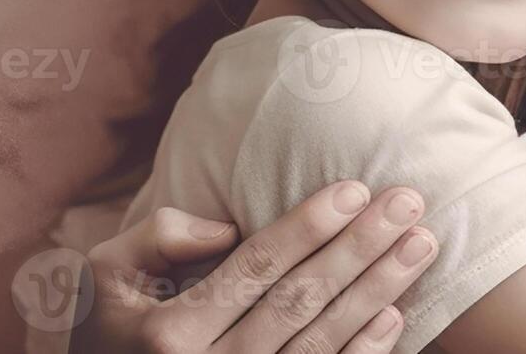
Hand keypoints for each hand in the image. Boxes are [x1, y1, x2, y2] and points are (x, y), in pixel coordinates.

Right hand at [72, 181, 438, 353]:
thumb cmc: (109, 327)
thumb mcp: (106, 277)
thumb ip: (158, 239)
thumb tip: (228, 225)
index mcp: (170, 333)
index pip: (256, 268)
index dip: (309, 227)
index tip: (356, 188)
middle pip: (301, 301)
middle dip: (361, 249)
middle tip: (409, 203)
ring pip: (322, 341)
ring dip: (378, 291)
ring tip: (419, 246)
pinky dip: (364, 353)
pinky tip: (396, 314)